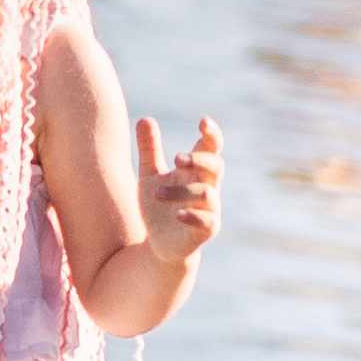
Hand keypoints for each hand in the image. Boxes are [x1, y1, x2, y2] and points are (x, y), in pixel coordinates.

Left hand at [137, 113, 223, 264]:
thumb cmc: (159, 206)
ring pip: (206, 193)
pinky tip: (178, 214)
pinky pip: (208, 221)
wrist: (160, 243)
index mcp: (195, 171)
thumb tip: (144, 118)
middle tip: (176, 159)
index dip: (211, 134)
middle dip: (199, 160)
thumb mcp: (149, 175)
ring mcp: (209, 209)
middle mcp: (207, 186)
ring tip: (156, 193)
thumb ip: (149, 149)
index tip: (203, 122)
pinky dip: (194, 216)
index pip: (210, 148)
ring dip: (183, 191)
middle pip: (215, 166)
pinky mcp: (206, 230)